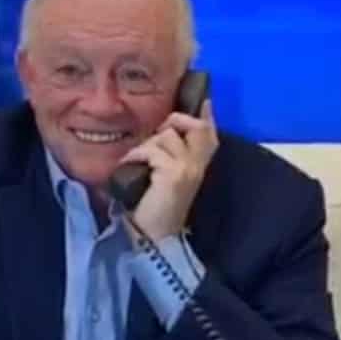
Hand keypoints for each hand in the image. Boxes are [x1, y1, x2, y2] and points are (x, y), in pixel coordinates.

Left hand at [115, 99, 217, 240]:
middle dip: (174, 122)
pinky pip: (152, 149)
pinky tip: (130, 165)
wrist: (153, 238)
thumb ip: (170, 157)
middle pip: (196, 127)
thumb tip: (164, 132)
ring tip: (139, 161)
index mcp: (199, 169)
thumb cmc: (155, 209)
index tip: (204, 101)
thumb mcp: (168, 179)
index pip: (210, 135)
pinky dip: (136, 155)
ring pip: (167, 136)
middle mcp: (198, 167)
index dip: (206, 116)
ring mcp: (188, 169)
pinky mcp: (173, 174)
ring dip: (147, 145)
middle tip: (156, 137)